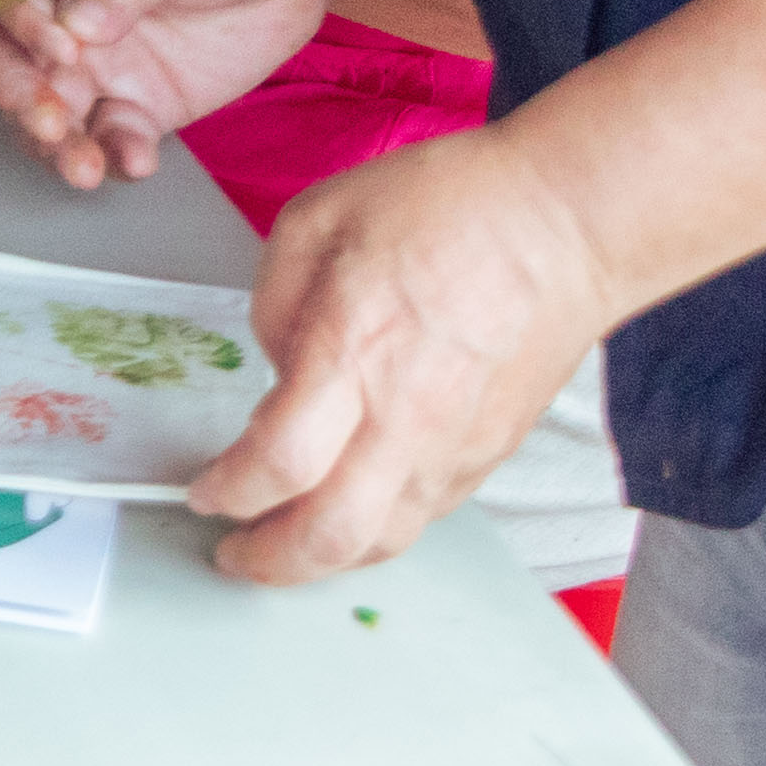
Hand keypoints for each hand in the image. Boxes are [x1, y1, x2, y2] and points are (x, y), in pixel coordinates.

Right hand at [0, 0, 349, 194]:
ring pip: (52, 109)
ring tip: (85, 168)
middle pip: (9, 58)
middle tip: (50, 124)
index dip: (20, 22)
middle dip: (19, 95)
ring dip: (57, 143)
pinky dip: (117, 155)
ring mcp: (99, 61)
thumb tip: (75, 27)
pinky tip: (137, 162)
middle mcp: (62, 8)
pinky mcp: (142, 101)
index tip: (61, 50)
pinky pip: (114, 136)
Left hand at [183, 133, 611, 584]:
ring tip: (283, 550)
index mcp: (352, 352)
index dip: (229, 491)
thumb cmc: (443, 205)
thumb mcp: (316, 220)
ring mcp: (455, 445)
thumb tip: (277, 371)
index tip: (201, 493)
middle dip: (271, 561)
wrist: (563, 224)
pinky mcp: (491, 452)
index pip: (278, 461)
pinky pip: (424, 515)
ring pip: (385, 540)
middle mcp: (405, 418)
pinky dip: (377, 532)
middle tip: (233, 556)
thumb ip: (275, 304)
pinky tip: (348, 515)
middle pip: (332, 533)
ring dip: (324, 560)